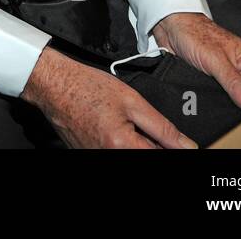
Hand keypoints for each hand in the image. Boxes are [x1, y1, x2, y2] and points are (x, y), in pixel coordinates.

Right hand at [21, 46, 197, 148]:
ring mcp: (95, 157)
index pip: (160, 155)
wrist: (53, 84)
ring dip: (135, 144)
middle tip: (142, 125)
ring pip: (129, 154)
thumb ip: (162, 126)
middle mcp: (108, 156)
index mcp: (122, 145)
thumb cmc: (86, 87)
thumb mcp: (132, 101)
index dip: (172, 147)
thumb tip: (186, 145)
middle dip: (151, 144)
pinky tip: (113, 126)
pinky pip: (112, 152)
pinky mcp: (86, 154)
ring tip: (125, 124)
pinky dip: (119, 144)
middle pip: (144, 155)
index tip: (175, 142)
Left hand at [151, 12, 240, 111]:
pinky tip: (211, 112)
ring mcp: (232, 81)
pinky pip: (221, 101)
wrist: (171, 28)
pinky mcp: (217, 85)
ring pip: (238, 104)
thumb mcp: (217, 60)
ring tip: (221, 117)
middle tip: (237, 123)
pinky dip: (217, 106)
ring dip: (229, 111)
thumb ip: (236, 84)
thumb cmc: (195, 34)